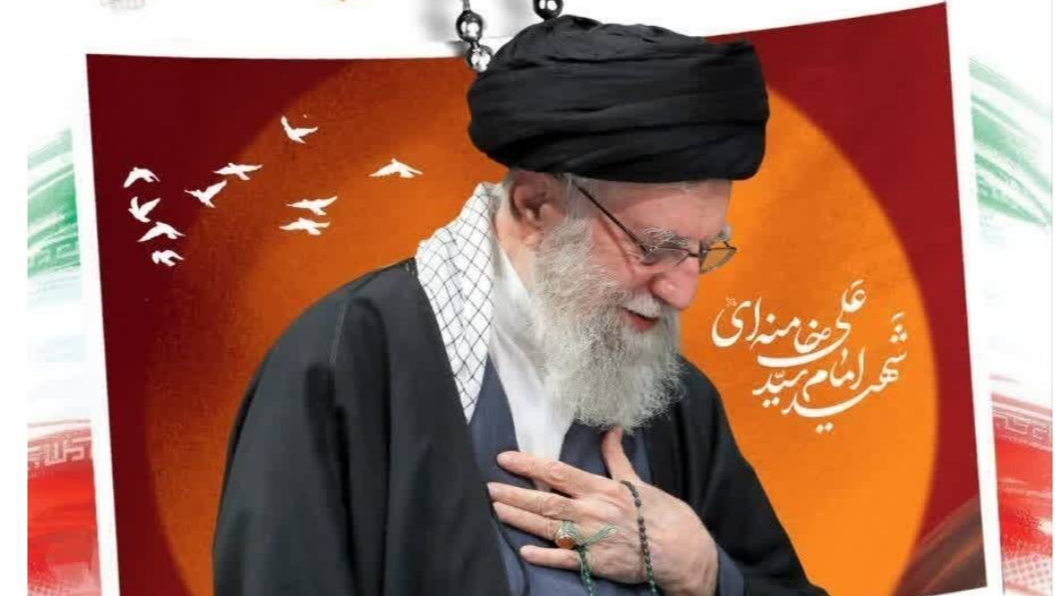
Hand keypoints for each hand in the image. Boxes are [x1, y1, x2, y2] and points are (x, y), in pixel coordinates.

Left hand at [488, 427, 719, 595]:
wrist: (683, 550)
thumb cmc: (661, 514)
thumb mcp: (637, 481)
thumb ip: (616, 458)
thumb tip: (611, 430)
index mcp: (601, 489)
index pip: (557, 473)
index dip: (528, 465)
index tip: (505, 458)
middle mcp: (593, 512)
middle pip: (545, 501)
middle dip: (514, 494)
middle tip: (487, 488)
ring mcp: (593, 539)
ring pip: (549, 527)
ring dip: (520, 519)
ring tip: (496, 510)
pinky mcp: (597, 563)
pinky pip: (566, 559)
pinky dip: (545, 555)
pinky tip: (524, 551)